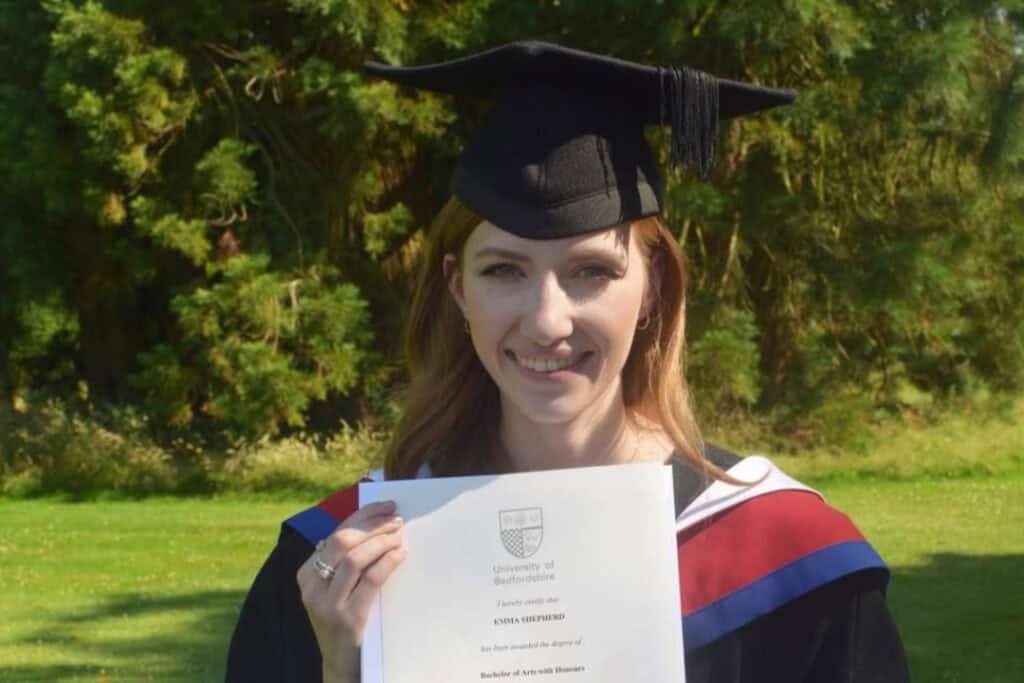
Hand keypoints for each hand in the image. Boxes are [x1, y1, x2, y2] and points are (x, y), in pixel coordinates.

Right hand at [296, 500, 406, 681]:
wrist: (341, 663)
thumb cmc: (344, 618)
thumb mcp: (336, 588)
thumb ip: (346, 561)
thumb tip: (377, 524)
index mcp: (306, 573)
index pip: (336, 533)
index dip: (363, 515)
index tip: (387, 506)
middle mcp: (312, 586)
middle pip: (343, 542)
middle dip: (373, 526)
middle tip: (397, 520)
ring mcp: (326, 604)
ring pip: (354, 558)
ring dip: (381, 542)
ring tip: (399, 536)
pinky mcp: (346, 619)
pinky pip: (369, 580)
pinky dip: (387, 562)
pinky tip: (400, 555)